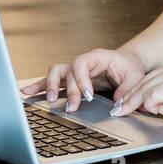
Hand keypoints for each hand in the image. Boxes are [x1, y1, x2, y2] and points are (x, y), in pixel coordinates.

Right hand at [20, 49, 145, 113]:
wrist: (127, 63)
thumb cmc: (130, 67)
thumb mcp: (135, 76)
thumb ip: (127, 90)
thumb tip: (117, 105)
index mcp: (97, 57)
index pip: (82, 63)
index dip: (82, 79)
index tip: (88, 95)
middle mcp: (82, 62)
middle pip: (67, 71)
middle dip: (69, 90)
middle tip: (73, 106)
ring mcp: (74, 70)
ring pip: (55, 73)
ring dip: (50, 86)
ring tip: (50, 99)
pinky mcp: (69, 80)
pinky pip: (51, 81)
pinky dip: (39, 86)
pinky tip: (27, 92)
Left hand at [110, 58, 162, 133]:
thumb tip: (146, 103)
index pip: (146, 78)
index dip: (132, 93)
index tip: (123, 104)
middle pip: (142, 84)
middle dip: (129, 100)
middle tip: (119, 112)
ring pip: (145, 91)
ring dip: (142, 105)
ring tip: (146, 114)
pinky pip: (154, 97)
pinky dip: (152, 107)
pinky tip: (161, 112)